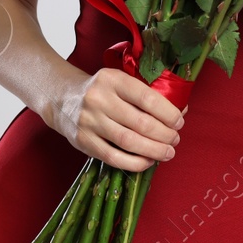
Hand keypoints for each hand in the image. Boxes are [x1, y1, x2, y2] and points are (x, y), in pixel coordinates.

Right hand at [51, 67, 185, 170]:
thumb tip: (181, 110)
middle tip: (176, 139)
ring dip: (153, 150)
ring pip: (128, 141)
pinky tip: (148, 161)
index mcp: (112, 79)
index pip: (146, 98)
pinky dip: (135, 162)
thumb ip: (147, 94)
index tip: (179, 122)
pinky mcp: (83, 141)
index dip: (168, 113)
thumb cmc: (102, 91)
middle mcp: (99, 99)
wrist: (62, 98)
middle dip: (164, 134)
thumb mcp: (120, 82)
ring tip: (168, 153)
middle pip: (140, 122)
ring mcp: (89, 121)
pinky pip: (113, 157)